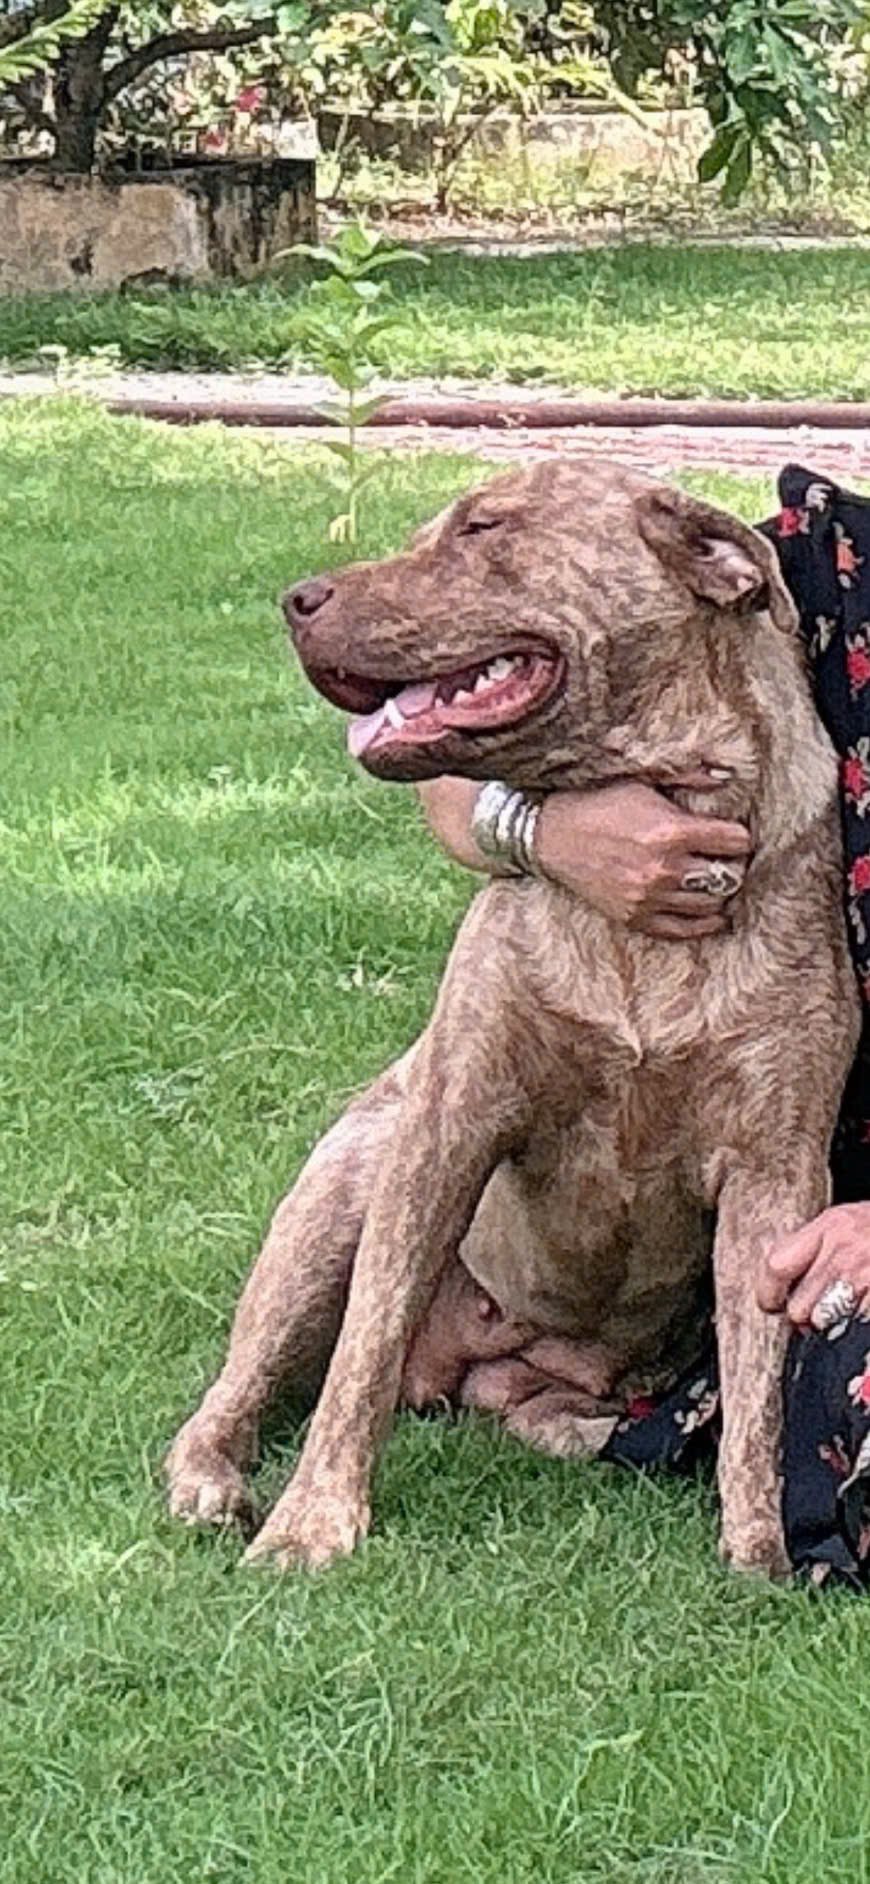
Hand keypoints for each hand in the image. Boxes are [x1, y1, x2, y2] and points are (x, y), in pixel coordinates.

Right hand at [533, 782, 751, 938]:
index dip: (739, 837)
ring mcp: (650, 897)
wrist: (554, 837)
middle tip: (728, 859)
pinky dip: (704, 924)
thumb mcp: (644, 783)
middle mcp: (664, 868)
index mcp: (671, 832)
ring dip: (720, 893)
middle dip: (733, 866)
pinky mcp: (635, 917)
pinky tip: (712, 915)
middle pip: (728, 876)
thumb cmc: (601, 805)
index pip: (734, 842)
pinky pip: (683, 930)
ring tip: (716, 882)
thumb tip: (727, 778)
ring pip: (711, 905)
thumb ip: (688, 780)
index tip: (735, 836)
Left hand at [757, 1204, 869, 1327]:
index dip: (769, 1293)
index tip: (773, 1304)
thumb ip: (814, 1247)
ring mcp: (865, 1278)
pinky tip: (860, 1325)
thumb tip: (781, 1286)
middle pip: (800, 1308)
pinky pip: (857, 1330)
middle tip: (821, 1311)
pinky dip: (857, 1335)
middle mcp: (846, 1251)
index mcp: (831, 1227)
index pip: (778, 1265)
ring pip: (827, 1324)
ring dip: (834, 1325)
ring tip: (846, 1312)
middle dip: (807, 1317)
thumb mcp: (846, 1223)